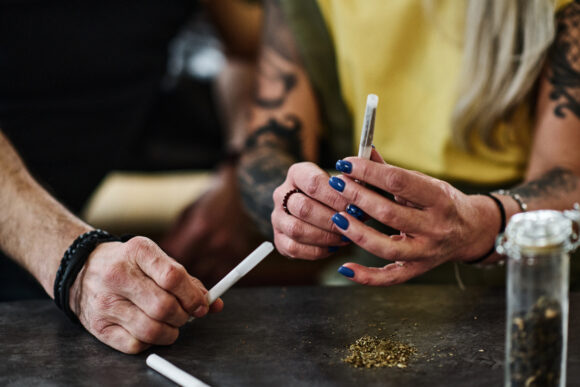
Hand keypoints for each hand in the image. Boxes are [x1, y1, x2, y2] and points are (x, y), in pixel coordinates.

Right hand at [70, 236, 223, 353]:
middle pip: (164, 306)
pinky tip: (148, 329)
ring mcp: (105, 302)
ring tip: (170, 324)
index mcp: (138, 251)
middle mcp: (118, 275)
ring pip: (151, 329)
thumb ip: (186, 280)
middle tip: (185, 315)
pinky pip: (135, 345)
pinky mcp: (98, 326)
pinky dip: (149, 342)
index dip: (193, 295)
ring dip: (170, 332)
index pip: (173, 276)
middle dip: (184, 316)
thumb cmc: (128, 265)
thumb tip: (214, 303)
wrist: (81, 269)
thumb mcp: (154, 259)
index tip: (202, 304)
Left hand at [161, 164, 261, 284]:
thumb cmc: (211, 200)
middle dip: (181, 271)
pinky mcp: (238, 254)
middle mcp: (215, 242)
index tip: (161, 262)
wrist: (243, 193)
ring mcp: (229, 250)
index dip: (166, 261)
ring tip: (191, 266)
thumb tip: (160, 257)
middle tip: (173, 269)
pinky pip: (220, 273)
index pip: (176, 257)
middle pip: (191, 269)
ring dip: (197, 274)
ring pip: (206, 275)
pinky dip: (211, 271)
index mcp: (199, 228)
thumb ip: (175, 236)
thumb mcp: (187, 213)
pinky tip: (207, 263)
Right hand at [271, 161, 350, 258]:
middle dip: (332, 219)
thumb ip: (355, 180)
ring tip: (345, 237)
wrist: (311, 203)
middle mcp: (281, 194)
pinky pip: (294, 248)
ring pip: (297, 229)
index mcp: (297, 173)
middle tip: (352, 225)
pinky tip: (333, 247)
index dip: (336, 197)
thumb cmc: (335, 191)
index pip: (313, 183)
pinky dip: (316, 250)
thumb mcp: (343, 179)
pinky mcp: (279, 239)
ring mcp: (277, 217)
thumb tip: (370, 187)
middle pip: (303, 207)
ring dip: (325, 236)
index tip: (356, 206)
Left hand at [329, 149, 500, 285]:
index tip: (345, 163)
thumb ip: (393, 172)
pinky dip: (366, 276)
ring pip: (387, 248)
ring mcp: (426, 252)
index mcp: (438, 198)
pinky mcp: (417, 270)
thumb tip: (364, 152)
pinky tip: (344, 268)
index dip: (368, 171)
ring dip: (358, 232)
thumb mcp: (424, 183)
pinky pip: (390, 277)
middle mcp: (435, 227)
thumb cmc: (442, 202)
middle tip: (336, 184)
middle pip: (389, 213)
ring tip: (337, 217)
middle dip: (358, 197)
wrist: (472, 231)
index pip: (398, 181)